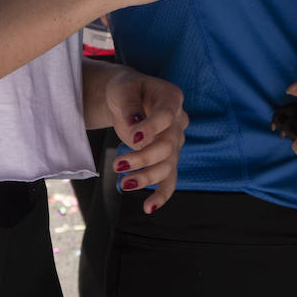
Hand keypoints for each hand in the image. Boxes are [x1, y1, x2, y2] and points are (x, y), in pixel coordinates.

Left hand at [103, 66, 188, 211]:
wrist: (125, 97)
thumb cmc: (125, 89)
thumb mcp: (122, 89)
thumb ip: (129, 106)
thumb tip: (135, 128)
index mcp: (171, 98)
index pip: (167, 116)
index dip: (152, 127)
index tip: (134, 137)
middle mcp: (179, 122)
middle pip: (167, 146)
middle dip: (143, 158)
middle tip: (118, 165)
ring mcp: (175, 142)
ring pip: (167, 165)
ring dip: (147, 177)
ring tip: (124, 184)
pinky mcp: (166, 158)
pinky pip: (169, 180)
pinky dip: (161, 195)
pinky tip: (148, 208)